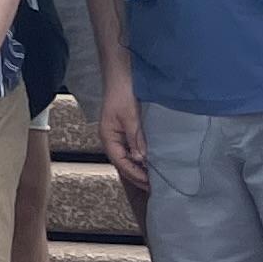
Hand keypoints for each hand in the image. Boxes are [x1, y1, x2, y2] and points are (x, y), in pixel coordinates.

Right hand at [99, 70, 148, 194]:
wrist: (121, 74)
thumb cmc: (123, 92)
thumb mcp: (130, 115)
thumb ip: (136, 137)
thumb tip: (141, 159)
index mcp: (108, 136)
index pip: (121, 162)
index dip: (135, 174)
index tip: (150, 183)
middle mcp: (112, 138)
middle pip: (123, 163)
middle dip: (137, 176)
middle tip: (154, 187)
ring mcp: (119, 134)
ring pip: (128, 157)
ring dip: (139, 168)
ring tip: (154, 179)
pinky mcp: (127, 130)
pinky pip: (133, 149)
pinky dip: (141, 158)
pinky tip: (151, 161)